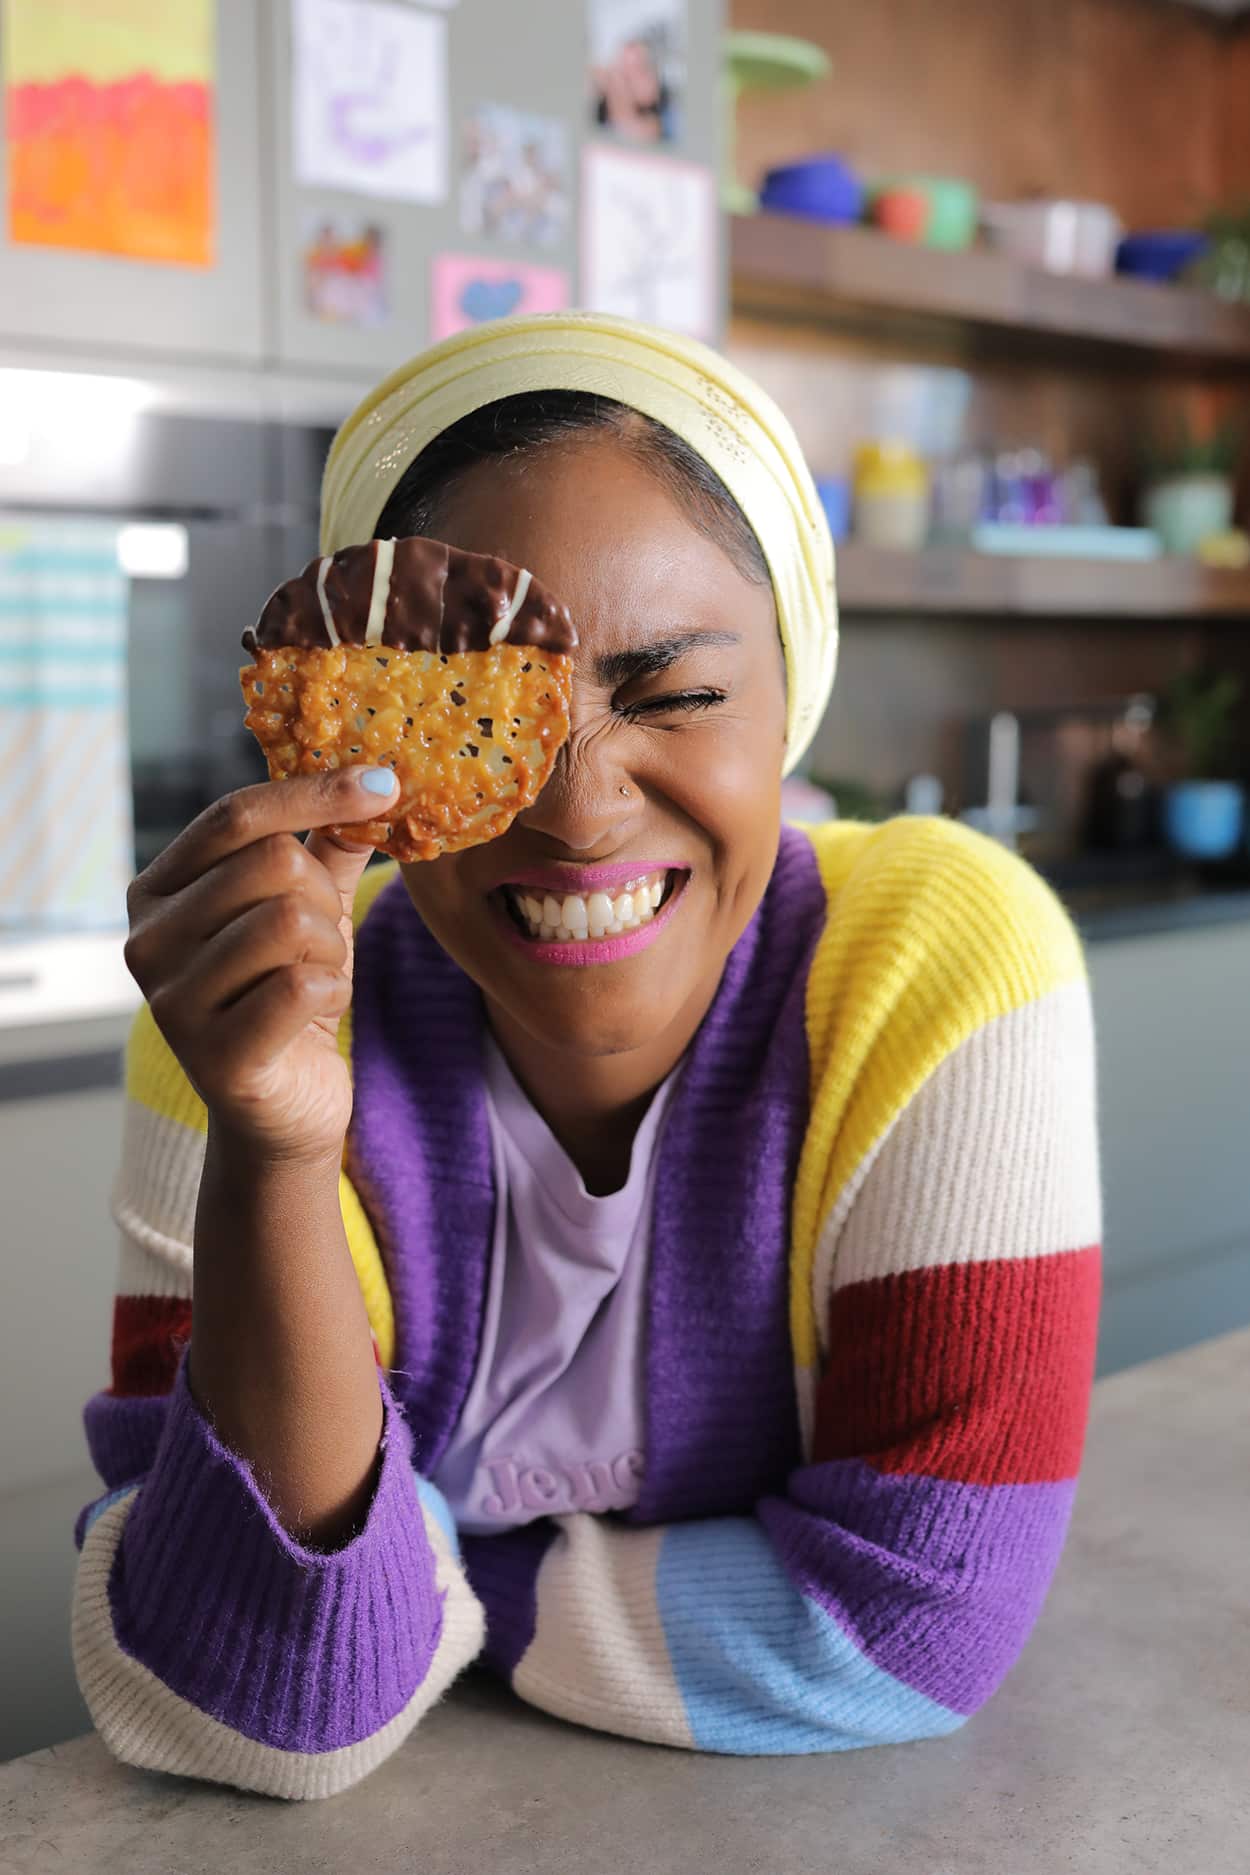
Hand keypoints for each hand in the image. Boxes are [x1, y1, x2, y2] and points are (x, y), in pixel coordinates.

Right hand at [124, 768, 397, 1165]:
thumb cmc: (288, 996)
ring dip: (332, 951)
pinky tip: (316, 1015)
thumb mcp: (308, 910)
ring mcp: (171, 1001)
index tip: (383, 784)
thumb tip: (372, 782)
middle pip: (273, 864)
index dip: (315, 793)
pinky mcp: (213, 1056)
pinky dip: (334, 994)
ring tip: (315, 979)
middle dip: (325, 899)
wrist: (285, 1109)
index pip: (236, 816)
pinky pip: (303, 987)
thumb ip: (327, 845)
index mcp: (156, 892)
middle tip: (323, 941)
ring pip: (291, 921)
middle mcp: (146, 941)